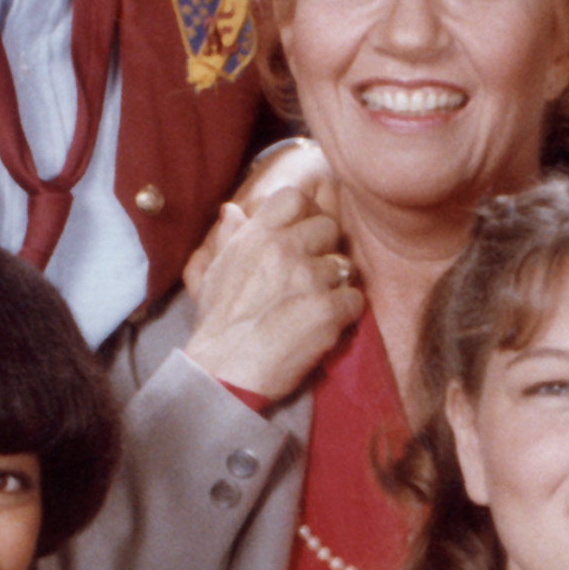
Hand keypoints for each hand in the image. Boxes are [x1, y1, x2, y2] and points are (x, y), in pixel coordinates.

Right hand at [180, 150, 361, 402]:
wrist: (223, 372)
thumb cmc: (218, 324)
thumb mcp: (214, 272)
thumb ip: (230, 237)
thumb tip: (232, 209)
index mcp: (256, 236)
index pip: (295, 197)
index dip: (306, 213)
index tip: (303, 234)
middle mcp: (284, 250)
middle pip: (329, 227)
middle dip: (324, 250)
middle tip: (311, 277)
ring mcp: (308, 279)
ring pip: (344, 266)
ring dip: (335, 285)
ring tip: (313, 306)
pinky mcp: (327, 310)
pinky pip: (355, 299)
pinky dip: (346, 313)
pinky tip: (324, 325)